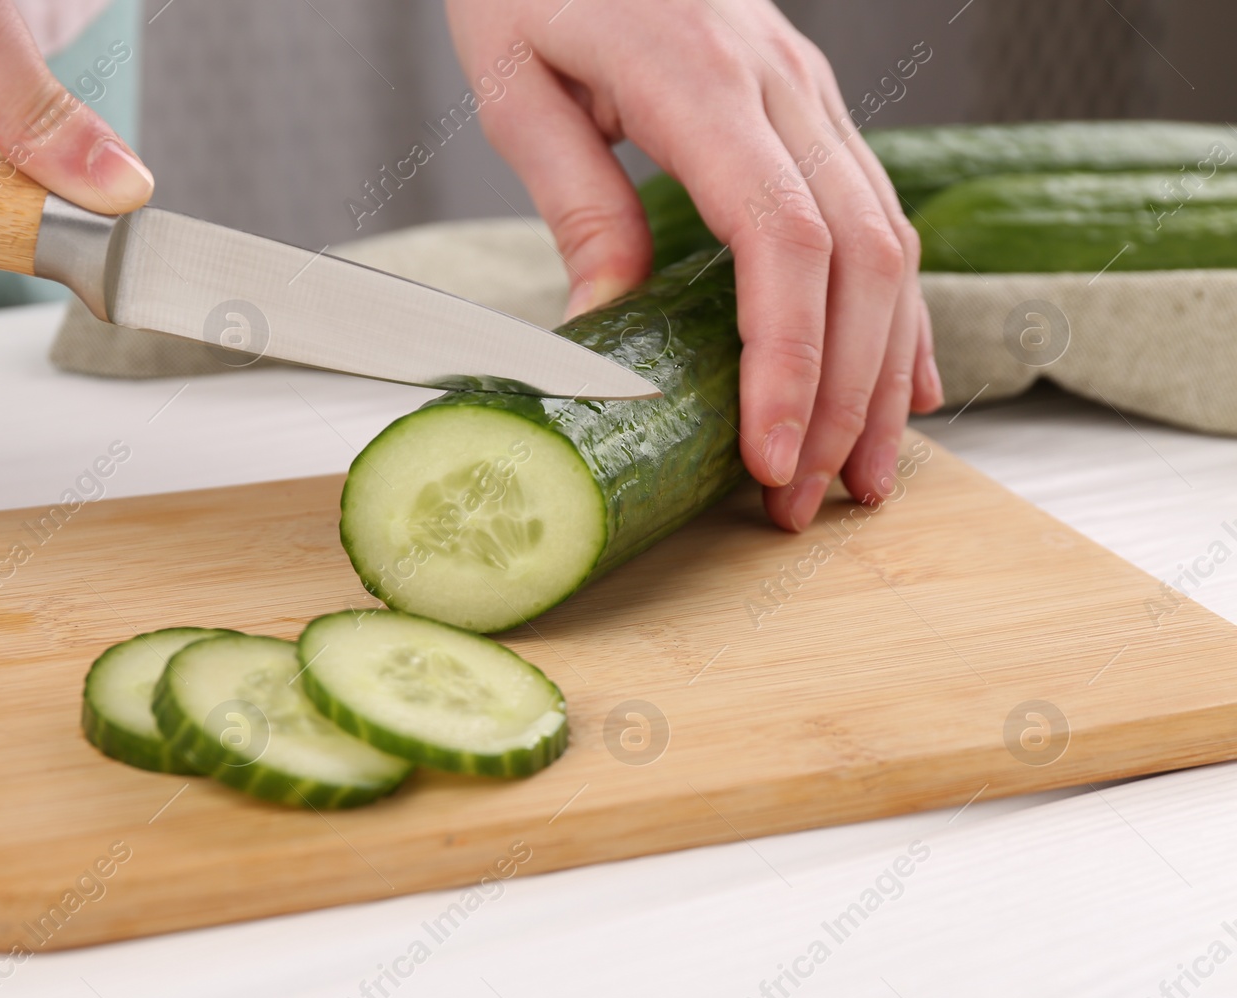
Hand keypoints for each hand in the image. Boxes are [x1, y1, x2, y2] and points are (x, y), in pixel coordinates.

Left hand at [446, 0, 942, 530]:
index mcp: (701, 81)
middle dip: (842, 393)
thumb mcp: (517, 80)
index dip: (789, 360)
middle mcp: (783, 85)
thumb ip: (575, 199)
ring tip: (857, 473)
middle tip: (804, 498)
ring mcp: (812, 92)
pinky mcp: (812, 107)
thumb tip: (608, 327)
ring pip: (889, 242)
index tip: (769, 453)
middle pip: (859, 258)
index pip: (783, 241)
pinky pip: (878, 215)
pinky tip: (899, 384)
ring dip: (882, 369)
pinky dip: (895, 311)